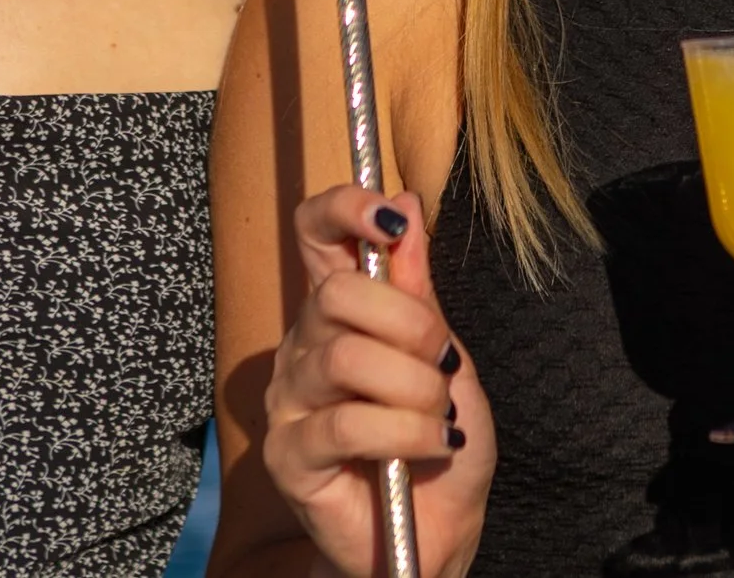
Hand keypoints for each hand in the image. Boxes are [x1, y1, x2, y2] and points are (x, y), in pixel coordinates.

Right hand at [261, 185, 492, 577]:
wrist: (441, 530)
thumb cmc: (441, 440)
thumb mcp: (445, 356)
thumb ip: (418, 288)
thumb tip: (405, 203)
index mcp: (338, 310)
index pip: (314, 232)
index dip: (344, 209)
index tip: (390, 220)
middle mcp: (303, 345)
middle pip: (339, 293)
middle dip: (411, 326)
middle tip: (440, 366)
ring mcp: (289, 400)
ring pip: (346, 358)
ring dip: (416, 389)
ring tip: (439, 420)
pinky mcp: (288, 455)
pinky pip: (347, 424)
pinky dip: (406, 433)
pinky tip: (431, 446)